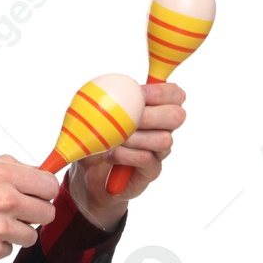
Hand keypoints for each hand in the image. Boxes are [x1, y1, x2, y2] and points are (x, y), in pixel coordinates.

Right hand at [0, 155, 59, 262]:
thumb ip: (4, 165)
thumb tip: (33, 170)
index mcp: (1, 174)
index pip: (49, 184)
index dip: (42, 190)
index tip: (36, 194)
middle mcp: (5, 200)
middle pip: (47, 212)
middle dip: (33, 213)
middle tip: (13, 212)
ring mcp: (0, 228)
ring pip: (31, 235)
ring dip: (15, 232)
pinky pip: (10, 250)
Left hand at [66, 81, 185, 227]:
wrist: (85, 173)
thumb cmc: (92, 138)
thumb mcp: (93, 114)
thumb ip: (104, 98)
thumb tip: (109, 88)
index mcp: (153, 109)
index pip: (175, 95)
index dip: (163, 91)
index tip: (141, 92)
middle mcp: (162, 129)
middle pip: (177, 116)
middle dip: (151, 115)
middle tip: (129, 118)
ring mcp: (159, 151)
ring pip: (163, 139)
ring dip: (134, 137)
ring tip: (113, 140)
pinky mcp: (151, 170)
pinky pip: (146, 158)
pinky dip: (124, 155)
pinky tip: (109, 156)